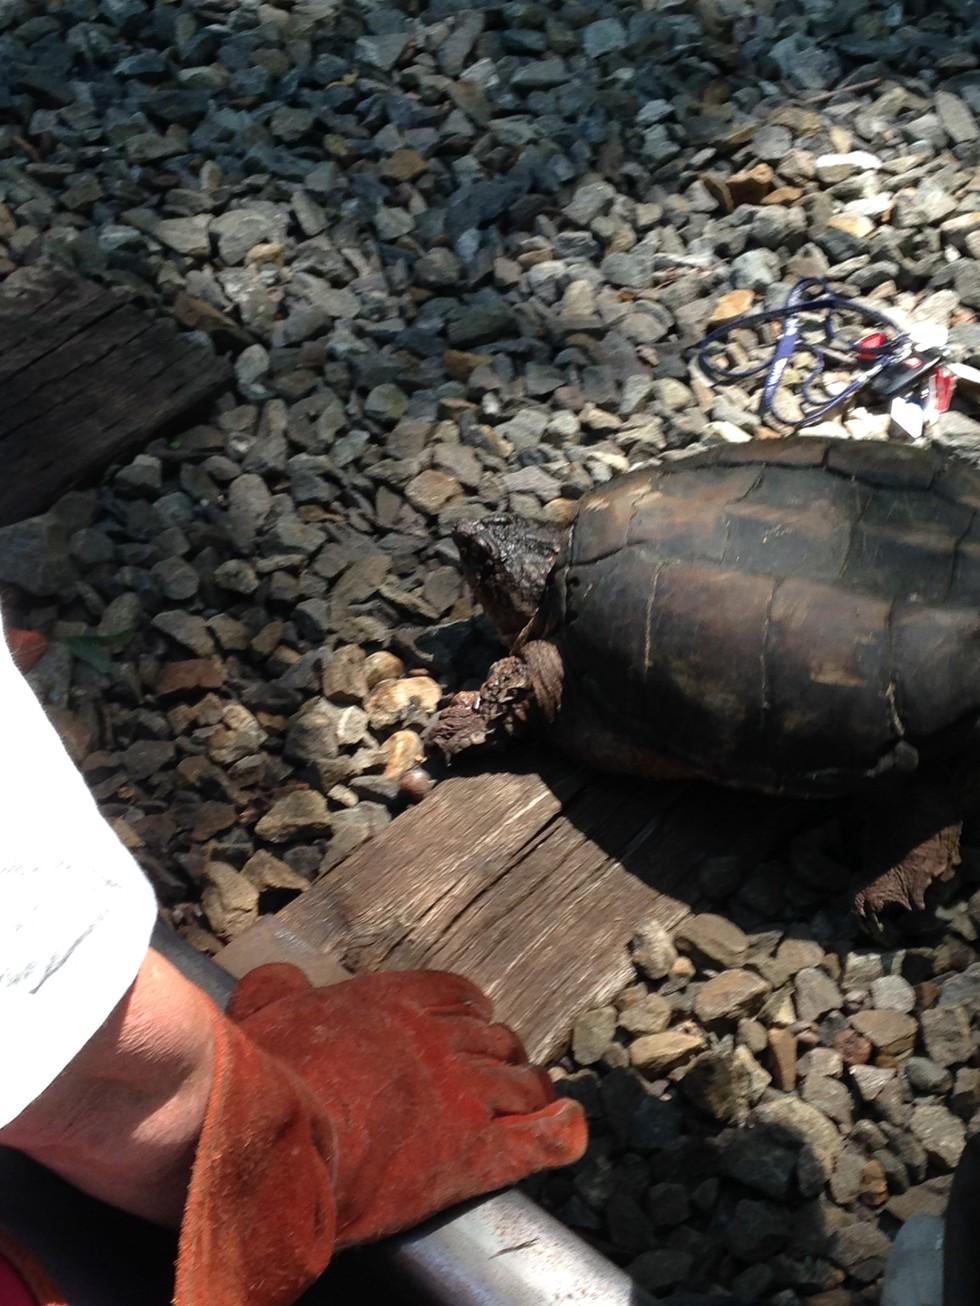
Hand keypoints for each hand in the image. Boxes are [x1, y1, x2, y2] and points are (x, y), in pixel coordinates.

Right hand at [176, 965, 585, 1305]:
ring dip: (527, 1093)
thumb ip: (280, 986)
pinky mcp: (476, 1154)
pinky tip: (568, 1129)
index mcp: (397, 1001)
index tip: (471, 1028)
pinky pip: (542, 1137)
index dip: (471, 1014)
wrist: (275, 1136)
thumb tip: (284, 978)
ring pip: (523, 1083)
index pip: (460, 994)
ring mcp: (465, 1094)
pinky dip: (562, 1132)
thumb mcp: (262, 1009)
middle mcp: (442, 1039)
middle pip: (496, 1040)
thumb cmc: (262, 1073)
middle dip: (499, 1057)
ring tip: (528, 1106)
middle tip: (492, 1079)